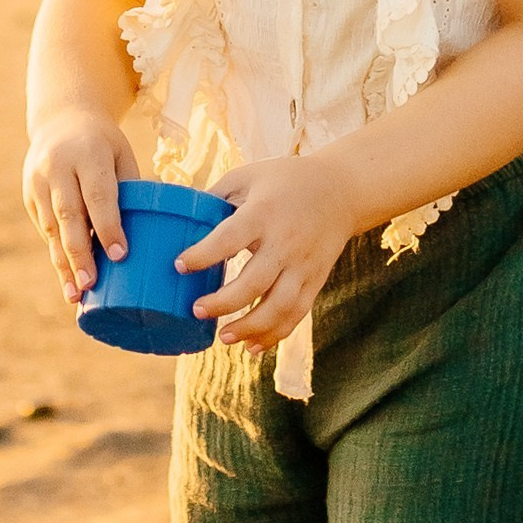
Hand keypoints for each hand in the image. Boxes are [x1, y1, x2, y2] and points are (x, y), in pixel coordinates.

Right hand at [22, 113, 129, 299]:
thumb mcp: (121, 155)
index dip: (108, 226)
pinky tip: (67, 279)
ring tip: (75, 294)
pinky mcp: (29, 195)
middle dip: (79, 253)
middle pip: (69, 215)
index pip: (98, 194)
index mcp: (87, 153)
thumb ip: (129, 190)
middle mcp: (57, 167)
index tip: (120, 256)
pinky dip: (57, 254)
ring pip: (52, 227)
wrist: (61, 119)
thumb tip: (149, 234)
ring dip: (63, 263)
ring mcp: (38, 181)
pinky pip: (45, 228)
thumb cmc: (104, 144)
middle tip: (90, 285)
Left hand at [177, 154, 358, 349]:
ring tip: (222, 336)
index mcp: (264, 212)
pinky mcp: (315, 280)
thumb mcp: (250, 175)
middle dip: (223, 302)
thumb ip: (218, 195)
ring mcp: (303, 265)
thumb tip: (180, 216)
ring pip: (278, 306)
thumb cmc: (286, 180)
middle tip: (197, 310)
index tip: (180, 265)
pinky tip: (253, 347)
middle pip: (254, 281)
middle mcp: (286, 242)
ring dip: (249, 327)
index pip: (230, 238)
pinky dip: (275, 335)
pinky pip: (296, 314)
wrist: (342, 190)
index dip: (204, 254)